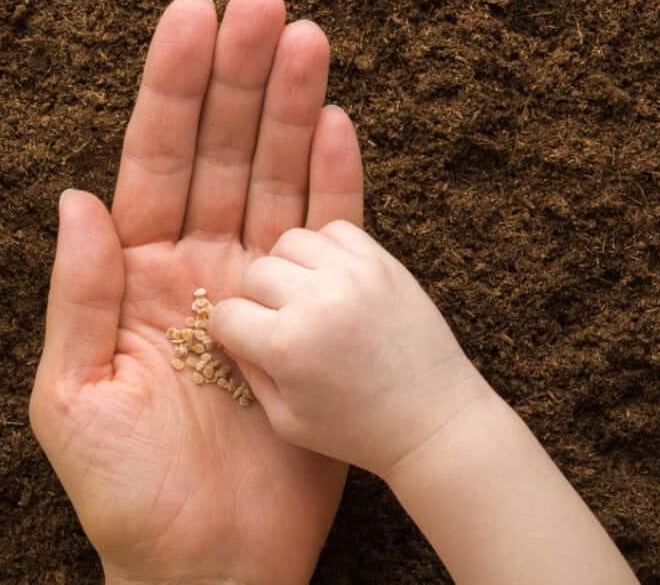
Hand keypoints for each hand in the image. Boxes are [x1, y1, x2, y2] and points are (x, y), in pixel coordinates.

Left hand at [28, 0, 363, 584]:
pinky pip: (329, 234)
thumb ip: (77, 294)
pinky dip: (338, 179)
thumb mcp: (73, 397)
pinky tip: (341, 121)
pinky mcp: (311, 315)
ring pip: (280, 177)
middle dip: (241, 75)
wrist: (212, 561)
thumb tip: (77, 199)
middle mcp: (201, 265)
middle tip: (264, 0)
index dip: (174, 87)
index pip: (156, 159)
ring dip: (294, 107)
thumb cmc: (131, 493)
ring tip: (309, 37)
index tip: (193, 16)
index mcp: (138, 274)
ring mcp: (260, 286)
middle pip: (225, 150)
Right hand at [209, 221, 490, 477]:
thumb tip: (228, 334)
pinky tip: (332, 279)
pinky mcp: (383, 263)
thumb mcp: (287, 420)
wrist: (433, 419)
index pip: (226, 314)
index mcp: (287, 346)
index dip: (229, 330)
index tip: (244, 339)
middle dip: (256, 298)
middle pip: (255, 272)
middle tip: (277, 319)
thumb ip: (249, 373)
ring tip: (305, 294)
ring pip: (291, 241)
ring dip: (288, 267)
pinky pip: (335, 229)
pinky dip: (326, 248)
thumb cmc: (358, 430)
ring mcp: (353, 275)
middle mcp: (317, 301)